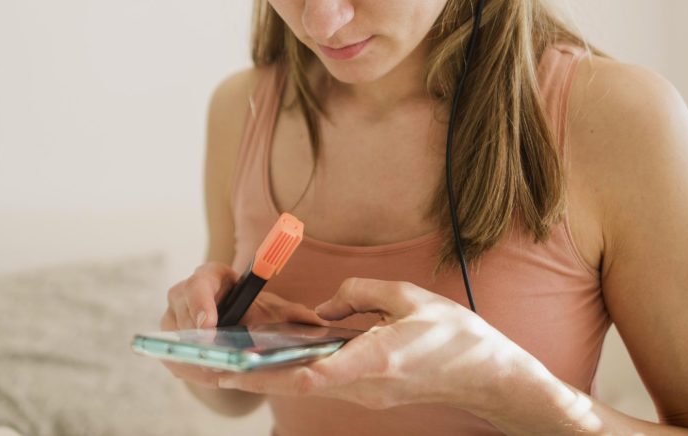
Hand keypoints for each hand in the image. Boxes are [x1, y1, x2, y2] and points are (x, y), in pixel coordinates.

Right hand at [159, 261, 327, 386]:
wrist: (241, 330)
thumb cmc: (257, 315)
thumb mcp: (277, 314)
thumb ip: (296, 316)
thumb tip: (318, 323)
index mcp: (215, 276)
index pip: (202, 279)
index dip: (203, 301)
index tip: (210, 324)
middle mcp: (189, 291)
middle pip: (182, 304)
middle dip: (193, 330)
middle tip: (209, 353)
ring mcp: (175, 313)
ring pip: (172, 330)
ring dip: (189, 351)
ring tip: (209, 371)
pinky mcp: (170, 337)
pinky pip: (169, 351)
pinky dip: (184, 364)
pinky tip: (202, 375)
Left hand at [213, 278, 532, 413]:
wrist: (487, 375)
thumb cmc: (455, 335)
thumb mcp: (408, 297)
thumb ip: (360, 293)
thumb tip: (324, 306)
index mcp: (375, 360)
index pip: (314, 373)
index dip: (269, 371)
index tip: (231, 366)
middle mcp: (364, 385)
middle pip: (294, 385)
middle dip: (245, 378)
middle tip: (200, 368)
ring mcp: (365, 395)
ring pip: (302, 386)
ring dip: (262, 376)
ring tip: (217, 362)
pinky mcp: (367, 394)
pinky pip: (320, 383)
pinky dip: (288, 371)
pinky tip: (264, 359)